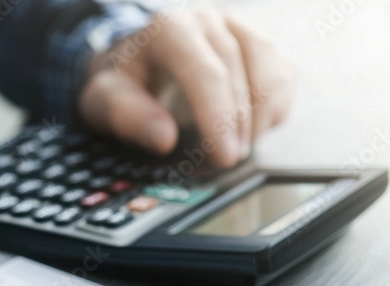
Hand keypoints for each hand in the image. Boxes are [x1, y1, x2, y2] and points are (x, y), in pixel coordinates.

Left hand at [78, 9, 294, 167]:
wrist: (135, 59)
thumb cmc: (122, 79)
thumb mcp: (105, 99)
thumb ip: (127, 116)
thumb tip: (164, 139)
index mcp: (169, 29)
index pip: (205, 70)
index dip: (219, 115)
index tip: (223, 154)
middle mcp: (208, 21)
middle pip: (240, 71)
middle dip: (238, 123)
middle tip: (227, 160)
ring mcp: (238, 29)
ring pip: (271, 70)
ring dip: (262, 117)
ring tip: (239, 146)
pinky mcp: (259, 45)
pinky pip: (285, 76)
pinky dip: (276, 108)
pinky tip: (251, 129)